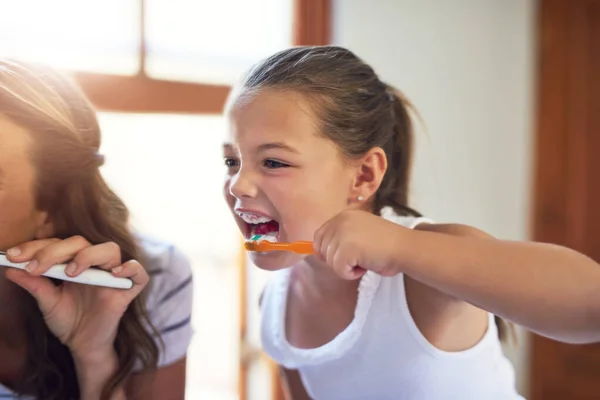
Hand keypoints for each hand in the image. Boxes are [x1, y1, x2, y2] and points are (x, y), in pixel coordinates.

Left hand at [3, 236, 147, 359]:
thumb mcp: (46, 302)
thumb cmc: (67, 320)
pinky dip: (131, 269)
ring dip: (88, 255)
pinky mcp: (127, 291)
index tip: (13, 257)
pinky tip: (116, 273)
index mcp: (74, 261)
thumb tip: (10, 269)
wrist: (83, 345)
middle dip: (55, 251)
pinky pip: (139, 274)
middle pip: (81, 242)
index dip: (36, 247)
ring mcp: (112, 276)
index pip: (58, 243)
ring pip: (110, 249)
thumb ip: (33, 285)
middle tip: (35, 267)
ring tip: (70, 272)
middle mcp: (95, 264)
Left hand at [313, 210, 408, 278]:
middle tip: (358, 260)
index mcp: (344, 216)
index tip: (334, 259)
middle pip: (323, 249)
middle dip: (337, 260)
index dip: (324, 250)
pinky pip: (339, 269)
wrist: (406, 248)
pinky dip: (350, 274)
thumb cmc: (388, 245)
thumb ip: (343, 237)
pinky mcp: (346, 249)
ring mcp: (343, 234)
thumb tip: (319, 251)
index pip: (319, 235)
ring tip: (365, 261)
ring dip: (346, 267)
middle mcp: (341, 221)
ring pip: (331, 261)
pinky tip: (365, 267)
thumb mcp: (360, 233)